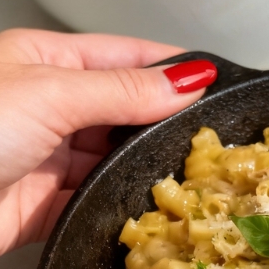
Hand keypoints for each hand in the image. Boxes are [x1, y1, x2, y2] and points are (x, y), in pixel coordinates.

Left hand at [0, 29, 217, 261]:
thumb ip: (122, 92)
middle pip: (128, 113)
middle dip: (168, 125)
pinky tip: (152, 209)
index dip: (173, 69)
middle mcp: (54, 109)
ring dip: (148, 170)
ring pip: (118, 162)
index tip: (219, 81)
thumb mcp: (49, 94)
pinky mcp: (50, 207)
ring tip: (193, 177)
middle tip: (216, 141)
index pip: (127, 58)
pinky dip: (124, 208)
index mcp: (49, 63)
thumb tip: (186, 80)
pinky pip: (100, 204)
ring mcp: (52, 160)